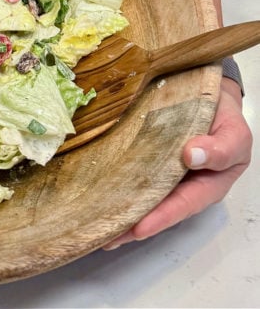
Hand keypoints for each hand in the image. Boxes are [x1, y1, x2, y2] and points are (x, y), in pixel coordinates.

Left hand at [103, 78, 251, 248]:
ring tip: (95, 223)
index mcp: (207, 185)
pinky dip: (115, 179)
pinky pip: (131, 168)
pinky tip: (97, 187)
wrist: (212, 93)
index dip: (160, 217)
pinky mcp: (146, 154)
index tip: (138, 228)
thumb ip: (221, 149)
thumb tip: (192, 155)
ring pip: (140, 191)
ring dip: (119, 206)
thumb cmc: (226, 118)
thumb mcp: (235, 134)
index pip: (182, 204)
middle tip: (105, 236)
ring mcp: (161, 170)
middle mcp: (182, 183)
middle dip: (132, 222)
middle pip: (156, 206)